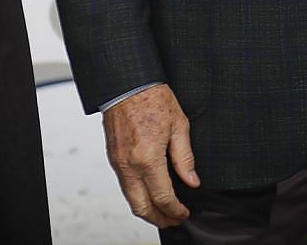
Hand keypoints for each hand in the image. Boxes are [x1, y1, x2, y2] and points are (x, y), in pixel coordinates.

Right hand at [103, 84, 198, 226]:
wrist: (127, 85)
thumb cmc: (154, 99)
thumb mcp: (180, 125)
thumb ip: (185, 157)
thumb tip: (192, 181)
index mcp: (148, 158)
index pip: (163, 196)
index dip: (175, 210)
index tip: (184, 213)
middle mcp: (129, 166)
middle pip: (141, 207)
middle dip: (159, 219)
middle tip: (174, 220)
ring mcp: (118, 164)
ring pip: (130, 199)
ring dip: (146, 211)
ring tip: (164, 212)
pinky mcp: (113, 160)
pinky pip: (124, 186)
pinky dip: (137, 197)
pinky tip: (150, 195)